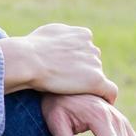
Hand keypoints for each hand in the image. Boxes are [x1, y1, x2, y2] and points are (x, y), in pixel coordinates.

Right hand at [1, 25, 117, 101]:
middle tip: (62, 82)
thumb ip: (62, 36)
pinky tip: (103, 103)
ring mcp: (95, 64)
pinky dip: (107, 97)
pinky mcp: (95, 80)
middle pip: (91, 63)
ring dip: (85, 84)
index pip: (85, 49)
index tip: (64, 69)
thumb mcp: (48, 32)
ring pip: (96, 77)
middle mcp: (92, 47)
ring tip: (68, 92)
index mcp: (83, 35)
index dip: (74, 60)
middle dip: (80, 71)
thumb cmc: (30, 48)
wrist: (26, 60)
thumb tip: (63, 42)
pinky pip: (109, 91)